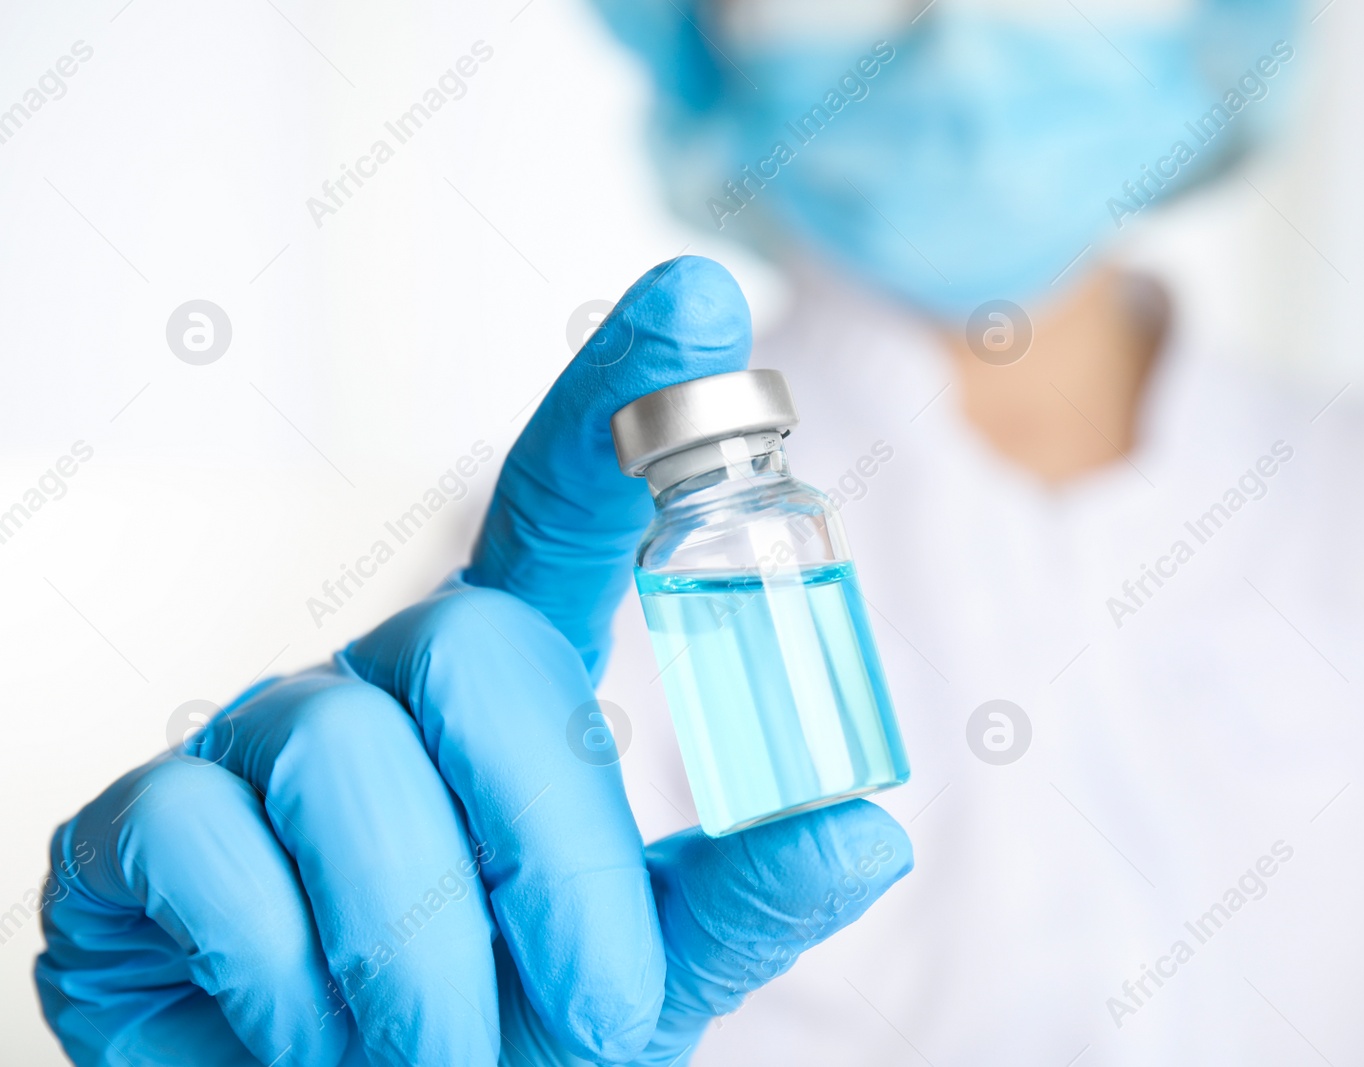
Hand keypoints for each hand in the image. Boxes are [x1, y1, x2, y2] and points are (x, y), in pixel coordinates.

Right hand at [36, 257, 913, 1066]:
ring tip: (435, 1055)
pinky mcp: (144, 822)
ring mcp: (259, 735)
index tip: (702, 297)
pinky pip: (208, 842)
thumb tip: (869, 829)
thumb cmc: (512, 1037)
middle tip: (584, 1008)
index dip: (623, 392)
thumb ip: (740, 901)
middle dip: (545, 852)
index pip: (567, 497)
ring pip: (342, 751)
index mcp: (516, 680)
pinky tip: (295, 1025)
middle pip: (471, 647)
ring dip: (414, 943)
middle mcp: (389, 673)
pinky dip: (282, 970)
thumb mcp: (643, 974)